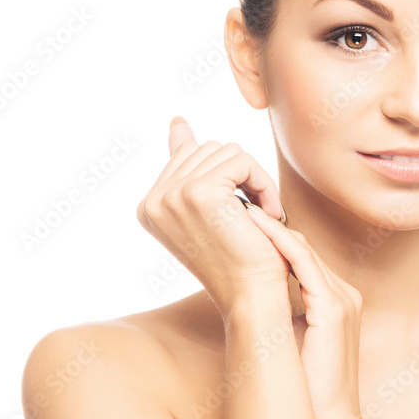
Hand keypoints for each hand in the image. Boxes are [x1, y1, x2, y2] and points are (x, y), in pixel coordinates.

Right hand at [135, 116, 290, 314]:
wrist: (253, 296)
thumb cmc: (242, 258)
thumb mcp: (211, 209)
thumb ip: (189, 166)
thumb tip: (177, 122)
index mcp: (149, 206)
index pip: (190, 153)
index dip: (225, 176)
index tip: (237, 211)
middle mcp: (154, 201)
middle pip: (209, 148)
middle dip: (241, 175)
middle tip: (255, 213)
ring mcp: (172, 196)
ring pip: (228, 151)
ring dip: (255, 180)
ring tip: (260, 214)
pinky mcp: (200, 192)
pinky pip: (243, 161)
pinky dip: (264, 184)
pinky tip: (268, 213)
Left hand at [244, 205, 363, 418]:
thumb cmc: (306, 394)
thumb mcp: (290, 343)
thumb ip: (279, 315)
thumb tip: (243, 299)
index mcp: (334, 301)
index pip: (300, 258)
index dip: (270, 238)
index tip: (237, 223)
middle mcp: (343, 294)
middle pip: (302, 248)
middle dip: (268, 225)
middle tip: (235, 205)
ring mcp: (342, 300)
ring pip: (302, 251)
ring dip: (269, 228)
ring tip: (239, 208)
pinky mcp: (334, 310)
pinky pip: (303, 267)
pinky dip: (278, 245)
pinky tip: (253, 231)